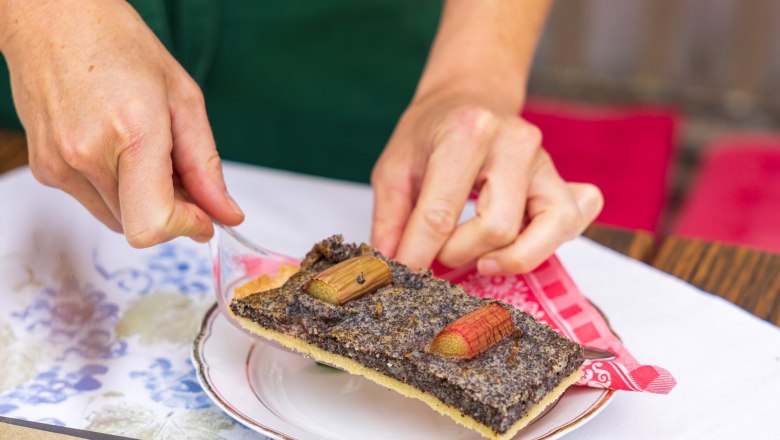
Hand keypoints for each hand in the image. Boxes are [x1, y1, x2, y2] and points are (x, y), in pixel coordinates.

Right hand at [0, 0, 242, 246]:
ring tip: (146, 152)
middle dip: (171, 210)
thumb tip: (225, 213)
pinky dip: (118, 190)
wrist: (54, 19)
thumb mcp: (183, 99)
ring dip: (143, 201)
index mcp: (131, 131)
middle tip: (178, 172)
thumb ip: (205, 165)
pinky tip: (119, 150)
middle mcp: (87, 155)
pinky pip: (95, 204)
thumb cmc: (117, 45)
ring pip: (119, 221)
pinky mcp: (45, 171)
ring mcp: (60, 166)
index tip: (204, 216)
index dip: (186, 227)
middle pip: (141, 226)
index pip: (154, 223)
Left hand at [371, 92, 602, 273]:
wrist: (470, 97)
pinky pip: (574, 221)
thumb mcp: (394, 167)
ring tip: (480, 258)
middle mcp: (514, 142)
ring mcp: (544, 160)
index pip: (440, 214)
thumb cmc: (432, 132)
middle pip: (496, 227)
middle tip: (438, 250)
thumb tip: (390, 266)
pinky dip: (549, 243)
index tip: (404, 273)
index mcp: (466, 131)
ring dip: (509, 257)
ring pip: (547, 229)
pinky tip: (518, 243)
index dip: (418, 254)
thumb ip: (391, 219)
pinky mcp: (562, 179)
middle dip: (460, 253)